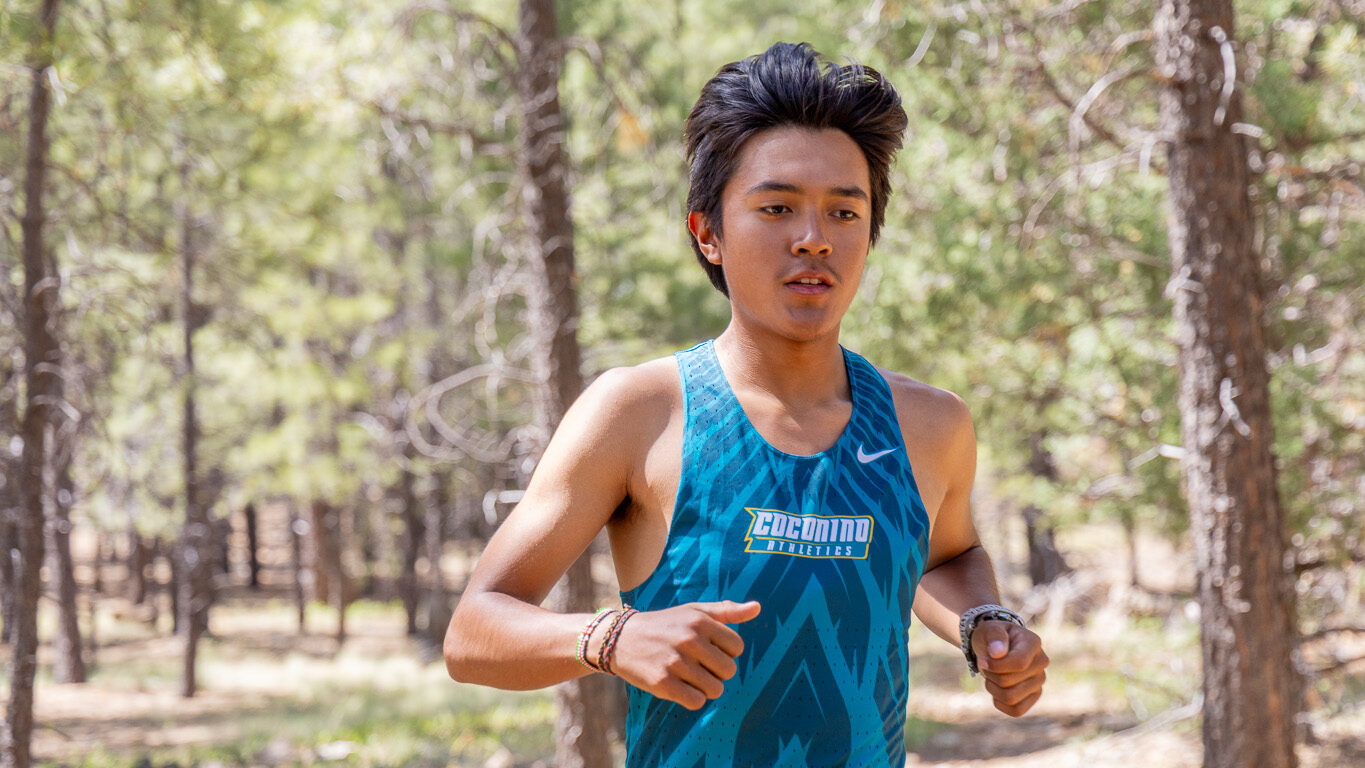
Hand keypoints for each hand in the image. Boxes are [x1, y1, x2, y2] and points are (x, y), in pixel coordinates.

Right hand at [609, 600, 760, 710]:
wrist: (620, 639)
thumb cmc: (664, 625)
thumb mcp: (693, 612)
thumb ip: (727, 611)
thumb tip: (758, 608)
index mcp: (700, 621)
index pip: (737, 647)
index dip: (725, 652)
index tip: (708, 650)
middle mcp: (689, 639)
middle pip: (729, 671)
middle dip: (717, 672)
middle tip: (698, 666)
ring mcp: (675, 662)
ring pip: (715, 689)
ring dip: (705, 687)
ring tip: (689, 677)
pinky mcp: (662, 683)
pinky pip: (696, 701)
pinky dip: (692, 698)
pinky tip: (679, 687)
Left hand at [972, 620, 1047, 716]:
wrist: (994, 647)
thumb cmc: (992, 637)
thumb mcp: (989, 629)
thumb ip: (994, 637)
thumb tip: (997, 653)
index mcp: (1033, 643)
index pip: (1019, 663)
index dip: (995, 666)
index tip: (982, 660)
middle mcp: (1041, 663)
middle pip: (1008, 681)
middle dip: (990, 675)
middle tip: (986, 665)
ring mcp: (1039, 681)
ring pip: (1010, 698)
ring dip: (992, 688)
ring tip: (991, 676)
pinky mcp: (1034, 696)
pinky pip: (1016, 710)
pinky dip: (1000, 702)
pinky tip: (997, 689)